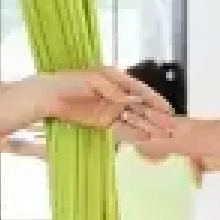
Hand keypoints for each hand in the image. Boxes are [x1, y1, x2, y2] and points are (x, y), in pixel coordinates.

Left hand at [45, 66, 173, 140]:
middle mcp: (117, 95)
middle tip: (171, 128)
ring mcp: (110, 109)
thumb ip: (112, 90)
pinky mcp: (102, 122)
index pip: (140, 91)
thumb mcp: (92, 80)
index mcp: (116, 79)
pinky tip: (145, 140)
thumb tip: (129, 99)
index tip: (168, 109)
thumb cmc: (68, 82)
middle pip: (141, 107)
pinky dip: (133, 134)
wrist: (48, 96)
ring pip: (134, 119)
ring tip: (163, 136)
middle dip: (156, 117)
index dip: (155, 100)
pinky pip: (122, 129)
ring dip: (148, 127)